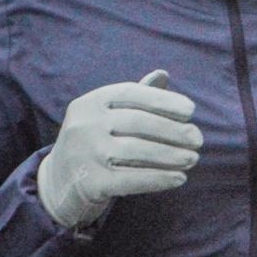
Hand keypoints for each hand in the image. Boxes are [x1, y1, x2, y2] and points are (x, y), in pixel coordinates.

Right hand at [37, 70, 202, 228]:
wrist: (58, 182)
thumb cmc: (94, 142)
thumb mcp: (106, 116)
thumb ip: (134, 98)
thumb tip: (163, 74)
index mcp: (90, 102)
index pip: (131, 94)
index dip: (164, 100)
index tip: (191, 111)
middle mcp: (84, 124)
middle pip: (139, 122)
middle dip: (174, 131)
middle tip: (198, 140)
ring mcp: (85, 154)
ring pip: (138, 151)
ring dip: (172, 155)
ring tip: (192, 159)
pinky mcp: (90, 182)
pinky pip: (132, 179)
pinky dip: (160, 178)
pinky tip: (179, 178)